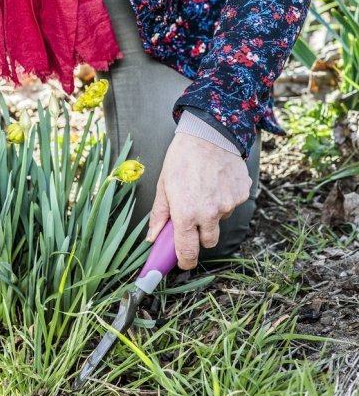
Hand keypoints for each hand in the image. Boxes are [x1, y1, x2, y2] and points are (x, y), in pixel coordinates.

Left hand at [147, 133, 251, 269]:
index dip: (185, 261)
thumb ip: (159, 215)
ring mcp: (228, 205)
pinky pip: (232, 205)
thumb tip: (152, 238)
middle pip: (208, 242)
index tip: (183, 261)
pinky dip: (225, 198)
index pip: (188, 252)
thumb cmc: (181, 158)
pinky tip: (217, 182)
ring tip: (204, 189)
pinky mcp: (241, 194)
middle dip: (200, 236)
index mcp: (186, 214)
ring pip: (220, 220)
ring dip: (213, 213)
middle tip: (193, 217)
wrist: (208, 133)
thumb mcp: (163, 185)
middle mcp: (209, 213)